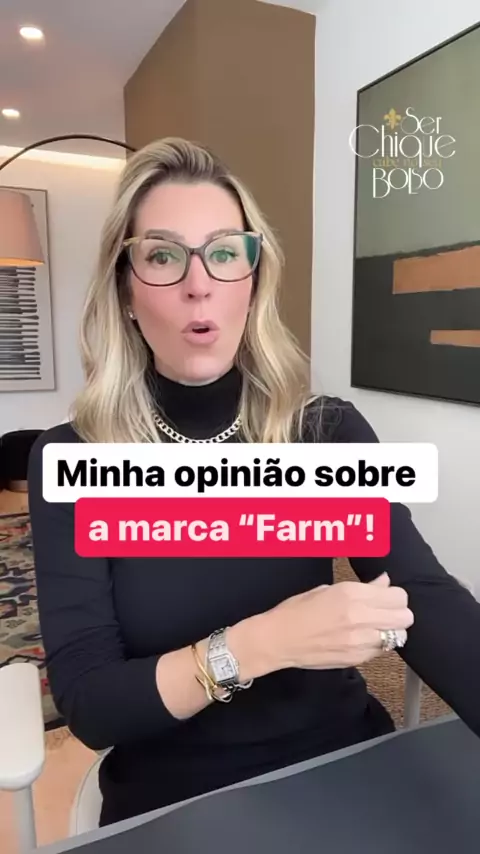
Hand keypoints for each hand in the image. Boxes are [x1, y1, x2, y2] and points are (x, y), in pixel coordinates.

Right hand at [267, 573, 413, 670]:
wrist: (278, 639)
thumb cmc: (297, 610)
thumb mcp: (330, 589)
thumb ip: (363, 588)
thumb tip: (384, 582)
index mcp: (351, 594)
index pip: (398, 596)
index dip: (395, 596)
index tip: (387, 597)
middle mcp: (359, 617)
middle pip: (405, 617)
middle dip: (399, 613)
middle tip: (386, 612)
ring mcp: (360, 641)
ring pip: (398, 636)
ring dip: (392, 630)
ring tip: (377, 627)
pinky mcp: (356, 659)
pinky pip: (382, 651)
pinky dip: (379, 644)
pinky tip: (364, 638)